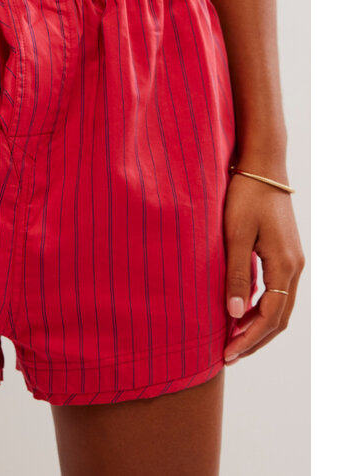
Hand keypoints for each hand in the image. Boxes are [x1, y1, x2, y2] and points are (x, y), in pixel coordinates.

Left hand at [222, 161, 304, 363]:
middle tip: (227, 355)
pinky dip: (259, 307)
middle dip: (254, 339)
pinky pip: (275, 290)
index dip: (249, 339)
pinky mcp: (283, 252)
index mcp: (285, 265)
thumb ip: (235, 274)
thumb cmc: (246, 196)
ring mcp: (291, 260)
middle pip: (279, 318)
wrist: (262, 166)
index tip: (227, 354)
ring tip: (231, 339)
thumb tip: (234, 314)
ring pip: (279, 306)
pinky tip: (239, 311)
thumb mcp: (235, 235)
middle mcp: (294, 267)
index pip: (270, 317)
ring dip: (257, 325)